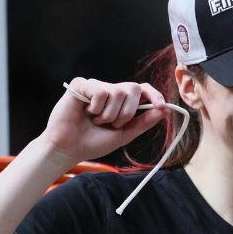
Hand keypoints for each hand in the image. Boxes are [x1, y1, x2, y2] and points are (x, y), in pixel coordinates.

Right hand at [42, 78, 168, 164]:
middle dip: (127, 112)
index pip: (142, 89)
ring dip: (108, 114)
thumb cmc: (93, 142)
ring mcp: (96, 86)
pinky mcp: (81, 84)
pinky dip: (96, 107)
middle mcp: (110, 91)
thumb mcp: (124, 134)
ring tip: (95, 120)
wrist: (69, 149)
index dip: (154, 94)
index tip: (162, 106)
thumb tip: (164, 110)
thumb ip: (143, 122)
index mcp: (121, 102)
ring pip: (117, 92)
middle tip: (112, 124)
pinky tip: (85, 112)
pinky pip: (100, 91)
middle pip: (133, 88)